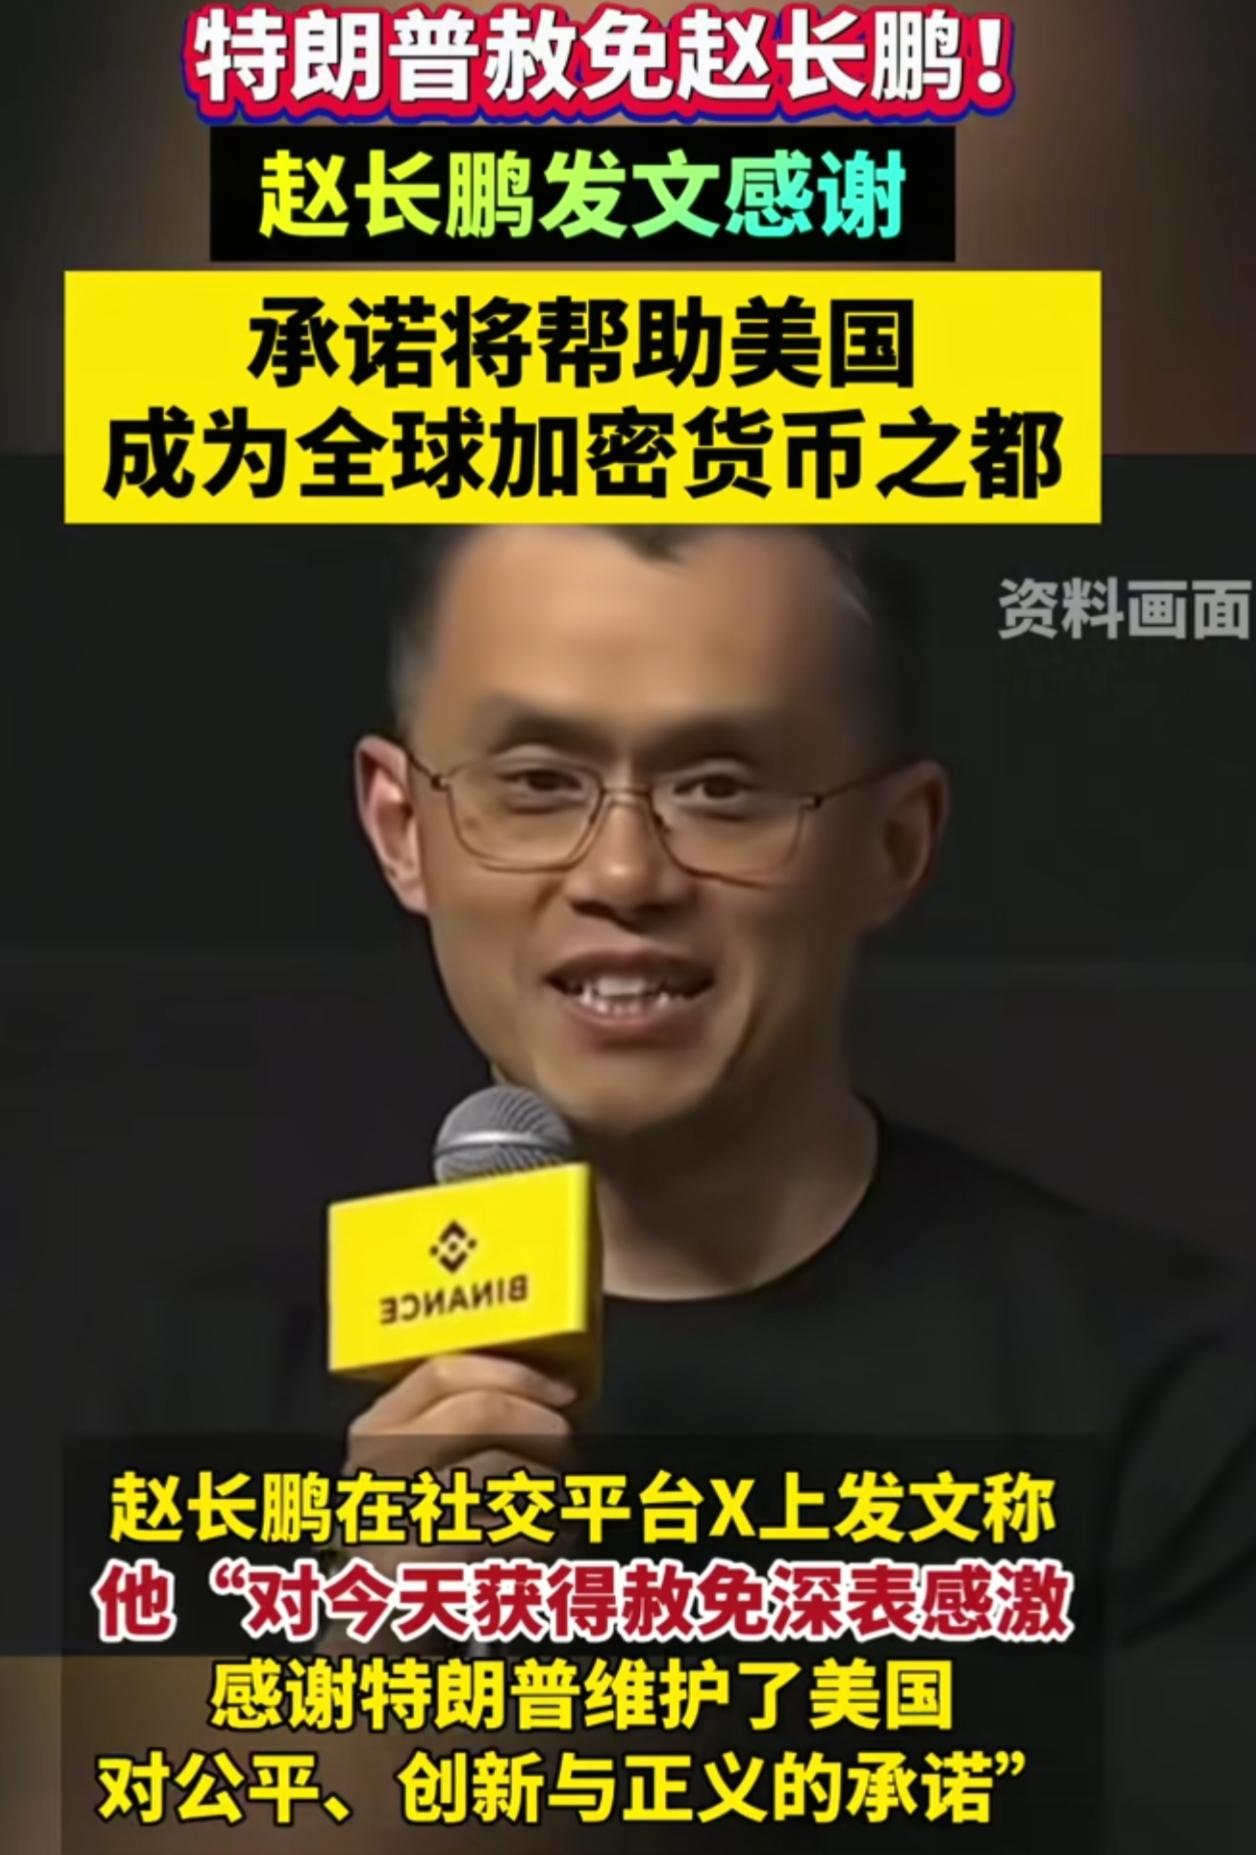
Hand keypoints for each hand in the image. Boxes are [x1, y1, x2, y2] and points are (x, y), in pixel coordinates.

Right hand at [336, 1352, 577, 1584]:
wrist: (380, 1617)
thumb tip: (551, 1394)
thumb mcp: (419, 1465)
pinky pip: (508, 1530)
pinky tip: (559, 1540)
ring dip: (552, 1482)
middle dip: (542, 1425)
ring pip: (500, 1467)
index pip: (443, 1372)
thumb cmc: (421, 1531)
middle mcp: (378, 1461)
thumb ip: (464, 1422)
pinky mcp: (422, 1563)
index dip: (513, 1374)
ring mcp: (396, 1509)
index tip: (564, 1390)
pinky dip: (548, 1533)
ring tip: (567, 1501)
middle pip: (480, 1410)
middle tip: (571, 1449)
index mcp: (378, 1426)